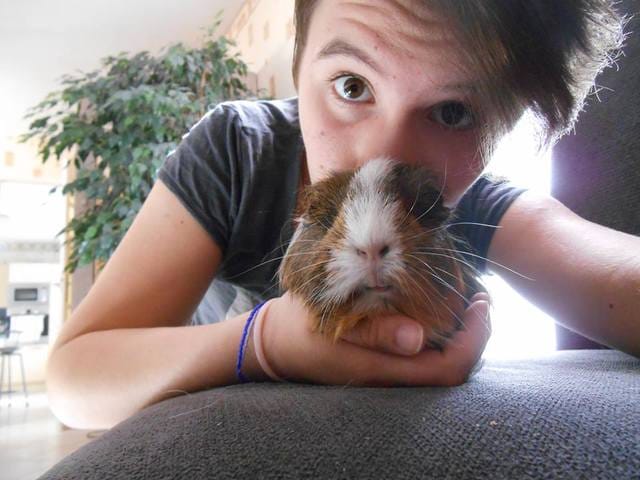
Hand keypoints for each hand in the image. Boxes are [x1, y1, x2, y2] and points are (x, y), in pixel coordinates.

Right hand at [261, 291, 490, 386]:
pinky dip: (441, 329)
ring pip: (441, 360)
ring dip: (460, 330)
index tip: (481, 303)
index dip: (474, 340)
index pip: (448, 369)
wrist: (273, 342)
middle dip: (475, 333)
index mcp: (384, 370)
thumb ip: (374, 332)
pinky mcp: (382, 359)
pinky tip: (436, 303)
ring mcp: (388, 369)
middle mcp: (393, 376)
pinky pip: (423, 351)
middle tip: (481, 295)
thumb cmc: (300, 328)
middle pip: (453, 368)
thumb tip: (418, 338)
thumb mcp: (331, 323)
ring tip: (466, 295)